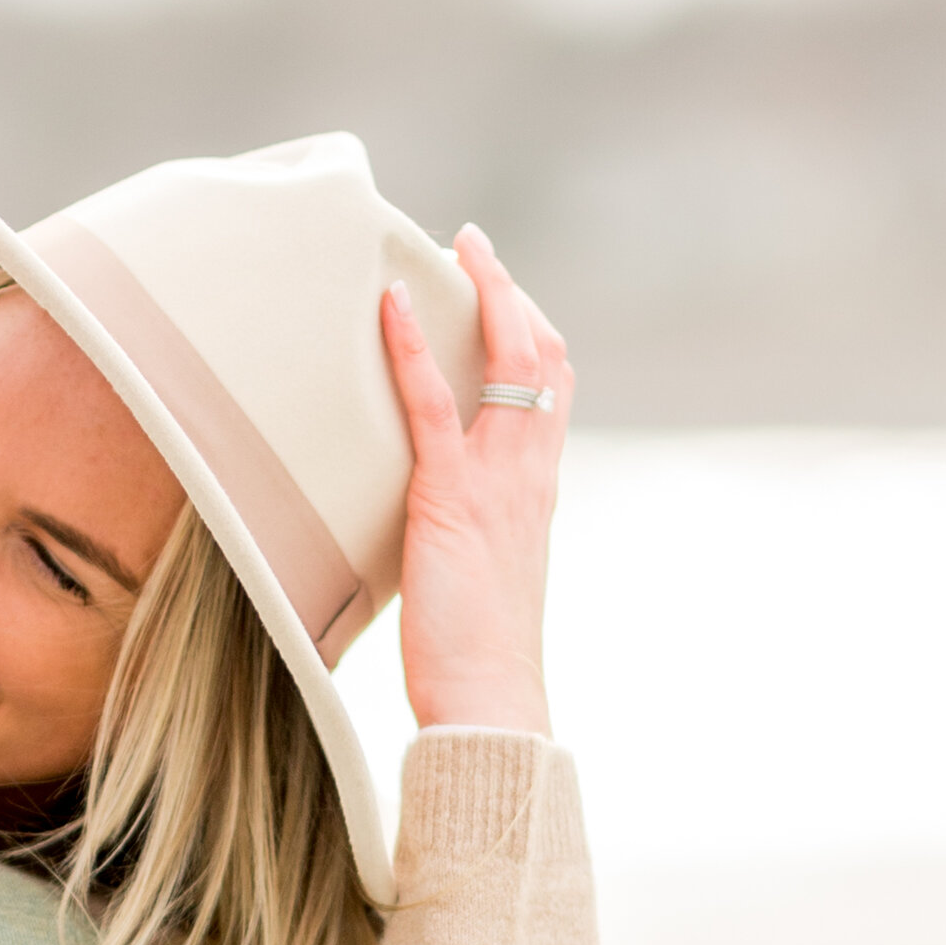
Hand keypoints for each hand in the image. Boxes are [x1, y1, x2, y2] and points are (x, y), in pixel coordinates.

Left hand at [380, 223, 571, 736]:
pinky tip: (392, 305)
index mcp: (538, 490)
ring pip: (507, 361)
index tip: (502, 292)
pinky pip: (433, 407)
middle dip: (511, 290)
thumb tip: (437, 528)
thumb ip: (473, 537)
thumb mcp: (485, 578)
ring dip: (481, 293)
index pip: (554, 388)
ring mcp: (497, 482)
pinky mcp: (450, 500)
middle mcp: (530, 474)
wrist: (491, 699)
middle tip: (473, 245)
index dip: (532, 330)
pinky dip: (411, 350)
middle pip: (543, 354)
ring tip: (450, 247)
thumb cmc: (480, 658)